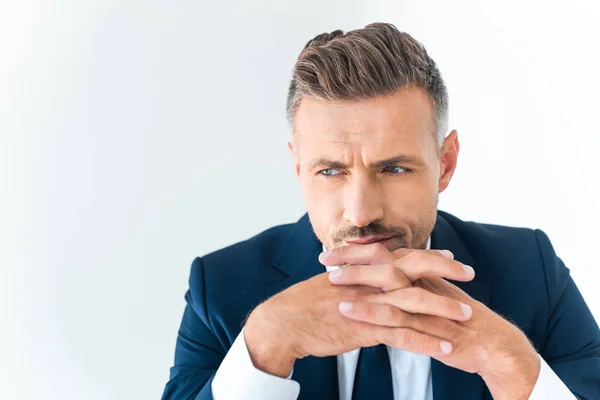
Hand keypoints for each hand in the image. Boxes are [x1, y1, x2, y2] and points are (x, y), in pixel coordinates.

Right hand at [244, 246, 473, 377]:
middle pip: (414, 270)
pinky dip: (425, 340)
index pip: (401, 257)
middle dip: (444, 271)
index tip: (450, 259)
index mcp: (361, 269)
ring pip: (414, 301)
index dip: (428, 256)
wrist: (283, 322)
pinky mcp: (364, 328)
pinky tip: (444, 346)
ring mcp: (367, 303)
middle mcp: (367, 281)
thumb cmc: (305, 305)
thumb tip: (368, 281)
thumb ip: (355, 281)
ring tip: (467, 315)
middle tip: (470, 274)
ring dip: (443, 308)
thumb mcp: (333, 285)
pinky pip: (402, 334)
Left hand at [322, 243, 540, 399]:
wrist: (492, 344)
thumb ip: (412, 288)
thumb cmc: (459, 322)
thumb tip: (388, 281)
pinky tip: (348, 311)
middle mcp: (422, 282)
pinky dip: (369, 311)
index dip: (358, 252)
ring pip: (386, 284)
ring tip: (330, 281)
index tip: (333, 253)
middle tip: (324, 258)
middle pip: (383, 261)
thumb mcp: (434, 298)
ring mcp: (424, 302)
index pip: (385, 254)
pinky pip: (394, 316)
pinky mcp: (426, 324)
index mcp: (421, 274)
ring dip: (357, 281)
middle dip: (352, 258)